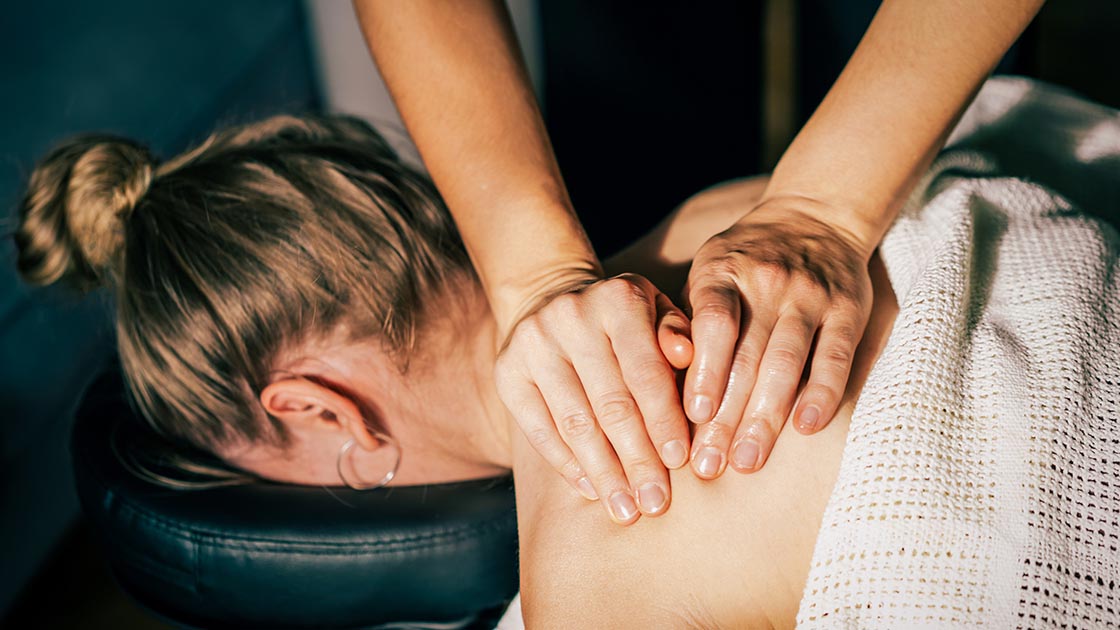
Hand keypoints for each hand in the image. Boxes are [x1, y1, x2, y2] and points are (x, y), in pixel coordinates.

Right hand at [495, 273, 692, 524]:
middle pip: (610, 402)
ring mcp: (533, 343)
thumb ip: (680, 338)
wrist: (554, 299)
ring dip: (603, 473)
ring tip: (626, 510)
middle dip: (636, 459)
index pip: (646, 371)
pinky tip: (591, 490)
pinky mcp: (506, 370)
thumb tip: (689, 359)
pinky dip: (567, 465)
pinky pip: (538, 429)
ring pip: (574, 422)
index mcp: (618, 300)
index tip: (680, 463)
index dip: (664, 420)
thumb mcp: (661, 314)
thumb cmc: (628, 322)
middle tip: (656, 503)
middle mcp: (571, 316)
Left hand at [682, 198, 873, 477]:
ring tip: (747, 460)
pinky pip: (834, 357)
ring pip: (786, 362)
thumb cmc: (744, 261)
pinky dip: (821, 393)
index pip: (713, 323)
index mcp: (723, 271)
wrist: (815, 216)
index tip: (691, 415)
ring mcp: (810, 296)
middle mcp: (767, 283)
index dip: (704, 370)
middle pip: (746, 355)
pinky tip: (806, 428)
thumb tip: (660, 384)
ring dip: (766, 416)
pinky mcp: (847, 310)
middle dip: (726, 416)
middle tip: (708, 465)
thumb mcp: (707, 271)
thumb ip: (687, 320)